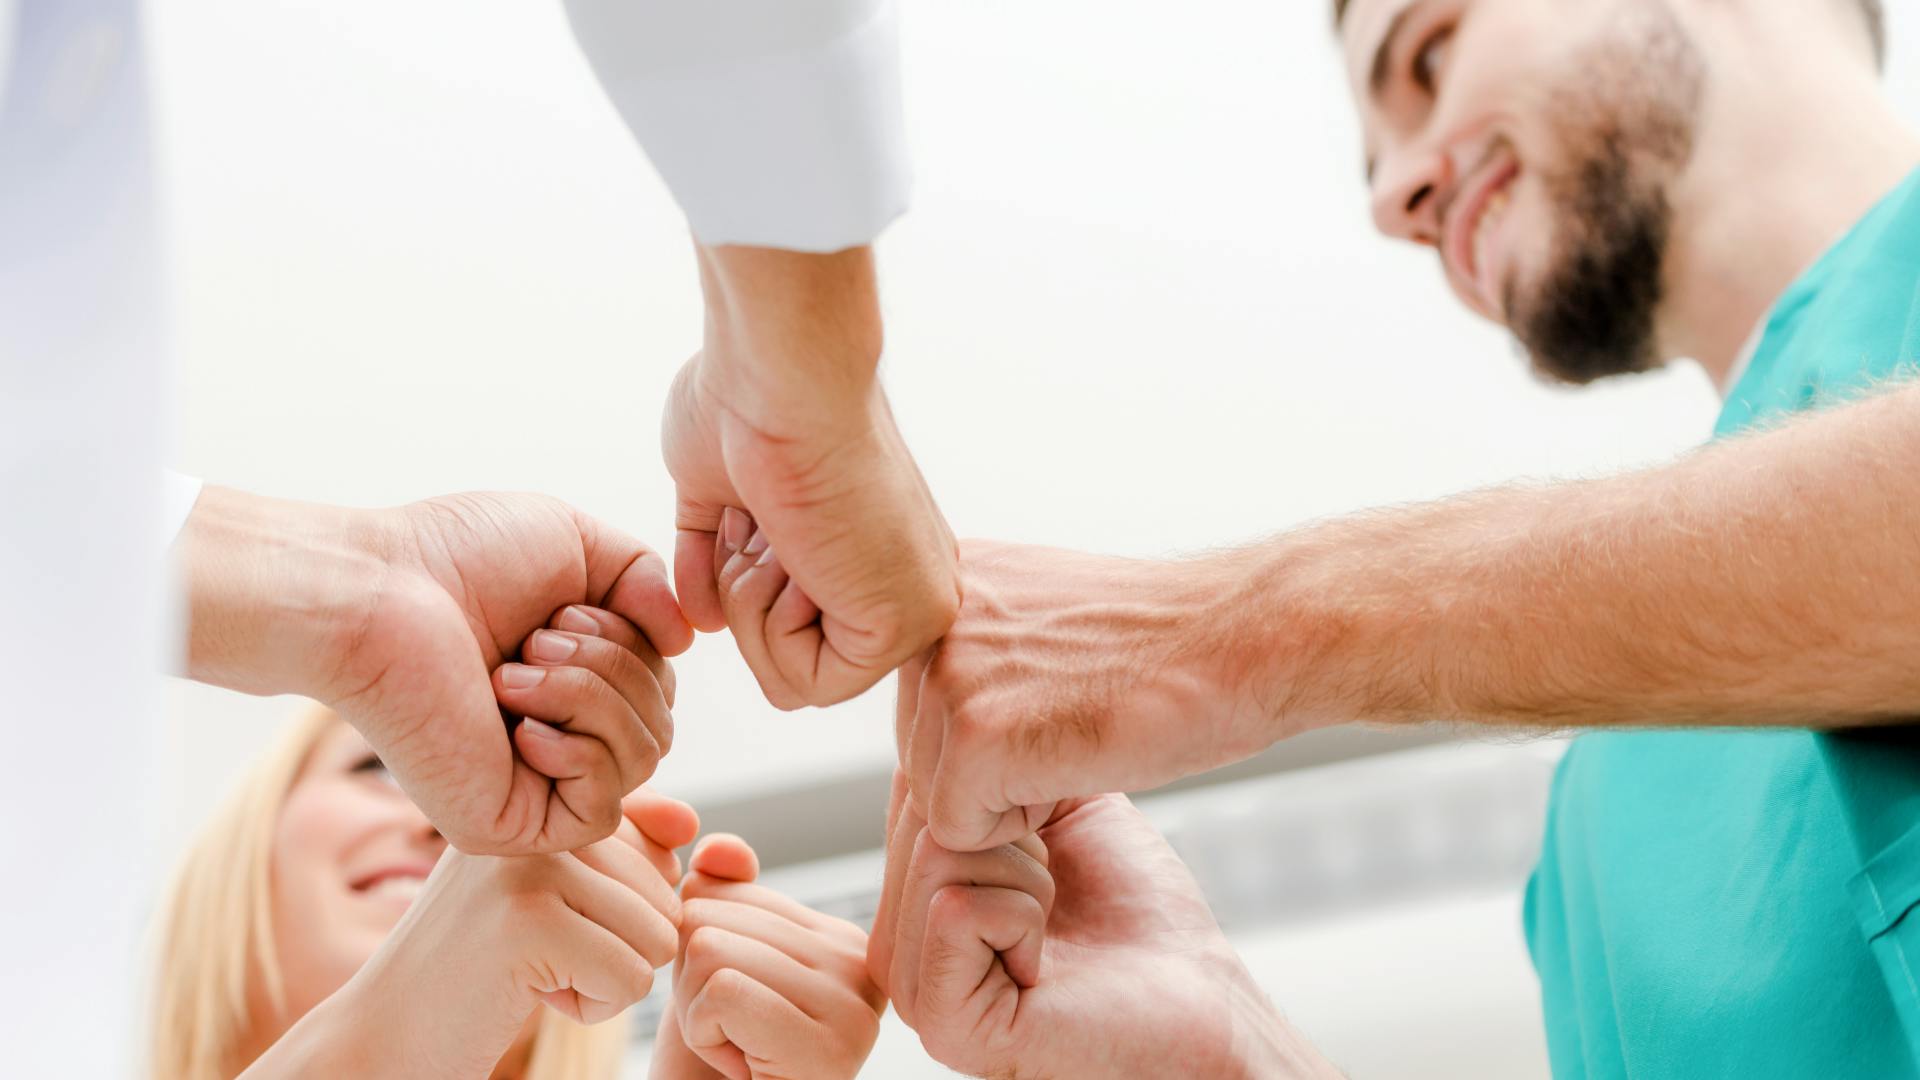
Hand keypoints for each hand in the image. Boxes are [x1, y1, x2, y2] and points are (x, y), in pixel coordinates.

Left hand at [183, 486, 691, 853]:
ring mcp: (533, 785)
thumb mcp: (580, 544)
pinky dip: (578, 748)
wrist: (373, 593)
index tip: (563, 610)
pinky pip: (603, 805)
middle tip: (535, 638)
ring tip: (514, 669)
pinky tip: (515, 717)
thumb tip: (687, 641)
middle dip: (615, 665)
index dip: (636, 643)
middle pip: (661, 723)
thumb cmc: (455, 557)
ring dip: (591, 695)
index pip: (659, 687)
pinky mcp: (511, 825)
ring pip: (642, 759)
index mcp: (568, 681)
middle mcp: (554, 736)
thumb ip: (648, 580)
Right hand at [265, 789, 699, 1079]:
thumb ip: (623, 848)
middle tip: (534, 953)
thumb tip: (689, 821)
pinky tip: (528, 994)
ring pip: (658, 938)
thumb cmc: (477, 966)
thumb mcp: (552, 890)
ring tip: (531, 969)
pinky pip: (632, 980)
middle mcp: (536, 816)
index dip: (622, 908)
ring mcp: (530, 864)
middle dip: (616, 946)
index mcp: (542, 797)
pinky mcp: (529, 923)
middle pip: (666, 895)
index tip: (550, 919)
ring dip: (605, 977)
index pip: (658, 845)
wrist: (381, 1035)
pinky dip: (592, 1008)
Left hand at [651, 835, 884, 1079]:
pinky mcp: (828, 1046)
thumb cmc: (718, 1055)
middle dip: (692, 979)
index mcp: (843, 938)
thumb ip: (722, 896)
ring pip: (711, 950)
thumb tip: (716, 849)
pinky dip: (703, 1032)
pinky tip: (738, 1064)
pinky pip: (720, 992)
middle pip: (715, 916)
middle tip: (732, 1033)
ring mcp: (853, 1006)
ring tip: (737, 1048)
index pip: (728, 887)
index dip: (698, 949)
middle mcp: (862, 965)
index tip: (736, 1007)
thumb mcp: (713, 962)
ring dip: (695, 1010)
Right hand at [663, 245, 958, 708]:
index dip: (738, 584)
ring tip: (773, 532)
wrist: (778, 370)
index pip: (790, 633)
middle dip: (742, 597)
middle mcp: (903, 582)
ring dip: (749, 607)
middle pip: (788, 665)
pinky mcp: (905, 626)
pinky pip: (805, 685)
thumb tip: (705, 621)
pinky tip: (791, 554)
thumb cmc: (744, 401)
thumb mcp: (717, 490)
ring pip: (791, 683)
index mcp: (872, 550)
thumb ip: (715, 558)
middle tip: (760, 524)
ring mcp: (913, 607)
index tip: (750, 514)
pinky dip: (768, 626)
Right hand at [869, 772, 1335, 1079]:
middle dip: (1013, 831)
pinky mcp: (944, 1022)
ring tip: (1055, 919)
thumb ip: (982, 760)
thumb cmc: (1139, 908)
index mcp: (913, 898)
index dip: (998, 790)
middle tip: (1059, 891)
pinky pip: (958, 907)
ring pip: (937, 852)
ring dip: (1027, 873)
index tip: (1050, 847)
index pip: (915, 788)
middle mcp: (897, 944)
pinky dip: (1026, 914)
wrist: (1200, 993)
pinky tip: (1049, 959)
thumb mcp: (1050, 807)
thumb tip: (931, 691)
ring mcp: (914, 987)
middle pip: (922, 815)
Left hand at [896, 539, 1278, 851]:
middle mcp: (926, 622)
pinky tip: (1081, 762)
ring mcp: (947, 677)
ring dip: (1011, 794)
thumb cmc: (1162, 642)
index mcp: (938, 582)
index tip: (1061, 693)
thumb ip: (974, 644)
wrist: (1244, 638)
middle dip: (994, 767)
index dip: (996, 730)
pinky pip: (963, 833)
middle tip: (1076, 717)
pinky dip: (1026, 824)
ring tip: (1080, 733)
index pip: (922, 707)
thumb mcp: (1041, 614)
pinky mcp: (976, 740)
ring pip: (936, 797)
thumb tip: (925, 702)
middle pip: (921, 755)